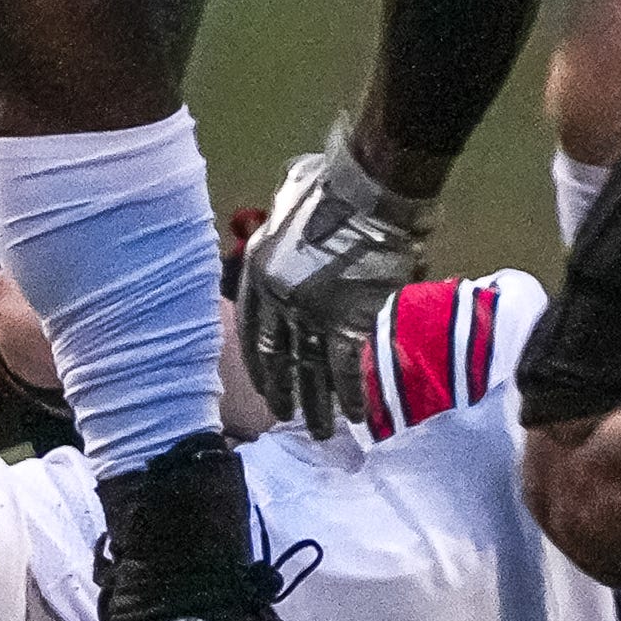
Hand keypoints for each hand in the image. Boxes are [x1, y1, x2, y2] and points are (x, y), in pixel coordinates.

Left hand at [236, 118, 434, 439]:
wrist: (367, 187)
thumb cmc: (329, 187)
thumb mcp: (283, 212)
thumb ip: (279, 236)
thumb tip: (281, 233)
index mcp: (258, 273)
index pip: (253, 331)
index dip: (259, 363)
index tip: (263, 385)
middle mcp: (280, 300)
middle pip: (278, 357)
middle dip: (282, 392)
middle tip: (284, 418)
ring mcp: (314, 314)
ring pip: (311, 373)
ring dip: (317, 407)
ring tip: (321, 433)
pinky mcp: (350, 322)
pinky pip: (348, 370)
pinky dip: (352, 396)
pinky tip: (356, 416)